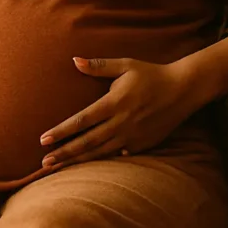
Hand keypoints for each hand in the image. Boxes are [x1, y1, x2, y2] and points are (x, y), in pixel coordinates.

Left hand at [40, 56, 200, 170]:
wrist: (184, 90)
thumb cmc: (152, 74)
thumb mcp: (125, 64)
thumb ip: (98, 66)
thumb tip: (74, 60)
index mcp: (114, 103)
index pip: (81, 121)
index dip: (61, 131)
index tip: (43, 139)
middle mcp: (121, 123)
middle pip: (86, 142)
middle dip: (64, 153)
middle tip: (44, 162)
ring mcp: (132, 136)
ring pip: (99, 153)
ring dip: (77, 161)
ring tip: (58, 167)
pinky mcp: (142, 144)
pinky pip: (117, 155)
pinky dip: (101, 161)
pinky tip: (86, 166)